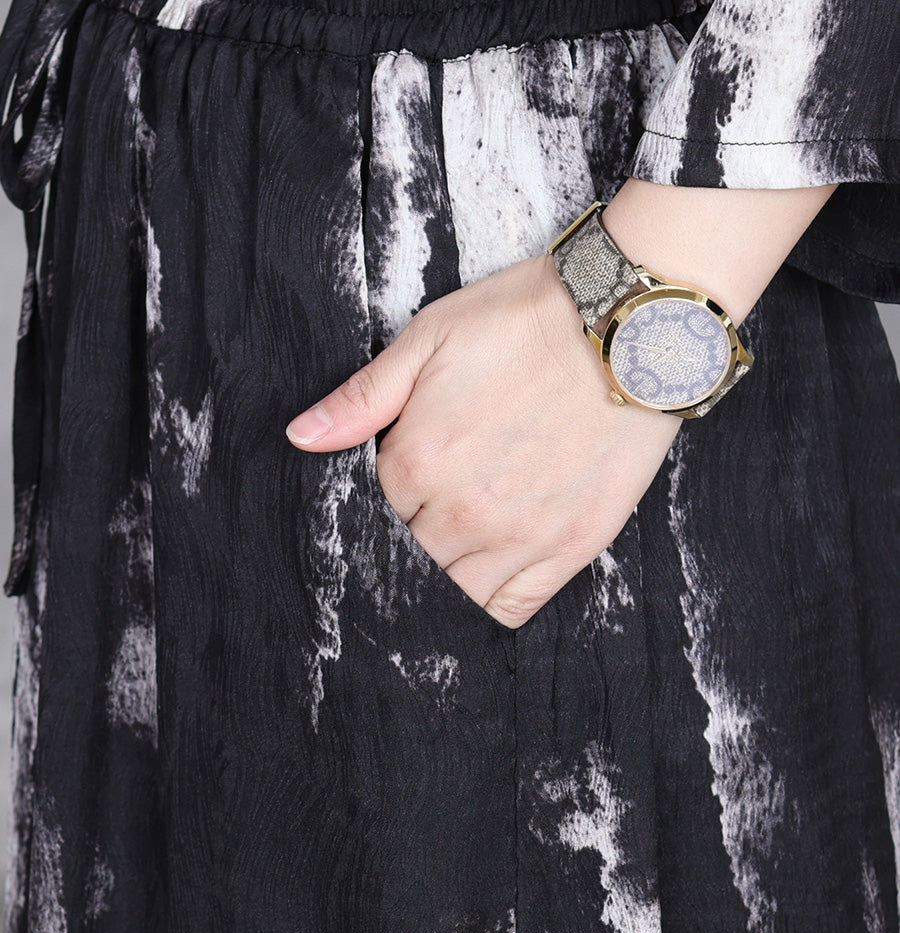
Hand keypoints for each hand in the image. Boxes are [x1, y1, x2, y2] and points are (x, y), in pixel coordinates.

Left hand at [285, 253, 682, 627]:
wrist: (623, 325)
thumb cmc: (523, 324)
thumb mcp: (428, 340)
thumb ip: (362, 398)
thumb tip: (302, 438)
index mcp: (417, 462)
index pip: (372, 515)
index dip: (383, 500)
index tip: (403, 482)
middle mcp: (463, 512)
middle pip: (408, 561)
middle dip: (409, 543)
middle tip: (431, 513)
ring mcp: (520, 536)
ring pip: (454, 595)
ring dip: (445, 578)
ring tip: (458, 545)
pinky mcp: (571, 546)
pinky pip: (513, 608)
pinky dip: (492, 604)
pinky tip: (490, 574)